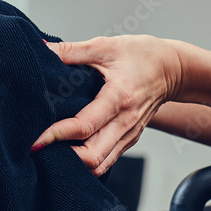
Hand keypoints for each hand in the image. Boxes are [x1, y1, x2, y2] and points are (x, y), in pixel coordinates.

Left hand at [32, 35, 183, 175]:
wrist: (174, 69)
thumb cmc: (142, 55)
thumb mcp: (107, 46)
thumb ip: (72, 51)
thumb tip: (43, 48)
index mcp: (118, 97)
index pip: (85, 126)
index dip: (57, 135)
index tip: (36, 140)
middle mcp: (125, 122)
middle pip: (93, 157)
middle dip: (64, 158)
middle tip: (39, 149)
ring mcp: (129, 134)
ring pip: (100, 164)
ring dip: (75, 164)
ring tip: (51, 153)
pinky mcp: (129, 139)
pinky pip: (106, 160)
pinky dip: (86, 161)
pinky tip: (69, 151)